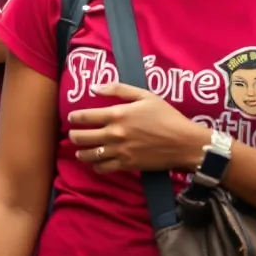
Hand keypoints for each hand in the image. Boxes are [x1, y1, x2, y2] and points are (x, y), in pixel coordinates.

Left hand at [67, 83, 210, 173]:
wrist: (184, 142)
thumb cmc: (166, 116)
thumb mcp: (144, 96)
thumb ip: (118, 89)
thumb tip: (94, 88)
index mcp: (117, 114)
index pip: (85, 116)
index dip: (74, 118)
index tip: (71, 118)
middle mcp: (114, 133)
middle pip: (82, 137)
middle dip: (73, 136)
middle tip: (72, 135)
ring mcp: (119, 151)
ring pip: (89, 154)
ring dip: (81, 152)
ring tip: (79, 150)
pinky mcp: (127, 164)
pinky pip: (103, 168)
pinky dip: (96, 166)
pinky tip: (95, 162)